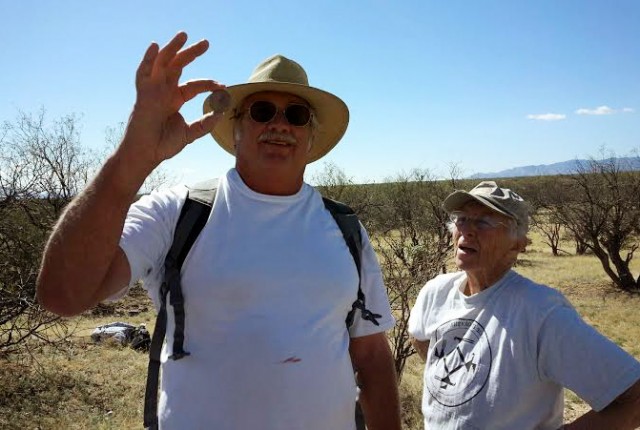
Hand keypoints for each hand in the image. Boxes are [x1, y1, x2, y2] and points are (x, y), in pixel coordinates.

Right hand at [120, 32, 222, 170]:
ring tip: (183, 35)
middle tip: (206, 43)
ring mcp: (153, 91)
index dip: (209, 84)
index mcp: (175, 98)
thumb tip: (221, 112)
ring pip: (162, 63)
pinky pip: (143, 73)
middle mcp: (164, 91)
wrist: (147, 154)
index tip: (223, 87)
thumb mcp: (190, 133)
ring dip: (172, 48)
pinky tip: (155, 46)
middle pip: (178, 66)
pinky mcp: (143, 95)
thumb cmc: (164, 145)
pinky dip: (148, 59)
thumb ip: (205, 123)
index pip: (194, 85)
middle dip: (191, 53)